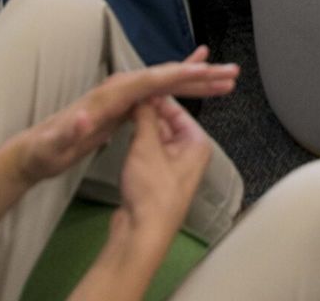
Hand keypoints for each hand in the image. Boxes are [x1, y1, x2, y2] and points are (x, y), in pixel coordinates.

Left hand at [10, 51, 238, 184]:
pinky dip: (181, 86)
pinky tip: (194, 82)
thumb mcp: (55, 146)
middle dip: (200, 74)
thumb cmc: (46, 151)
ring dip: (197, 80)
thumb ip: (70, 132)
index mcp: (111, 95)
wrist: (35, 150)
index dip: (180, 75)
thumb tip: (86, 118)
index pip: (152, 80)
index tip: (209, 72)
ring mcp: (123, 94)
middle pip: (166, 75)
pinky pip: (160, 91)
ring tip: (225, 79)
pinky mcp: (125, 104)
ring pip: (167, 82)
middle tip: (232, 72)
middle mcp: (119, 88)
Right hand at [112, 97, 214, 242]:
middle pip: (168, 123)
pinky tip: (124, 139)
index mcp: (197, 143)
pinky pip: (150, 154)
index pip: (177, 110)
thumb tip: (143, 96)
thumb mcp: (146, 147)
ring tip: (122, 116)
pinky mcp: (159, 180)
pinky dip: (139, 146)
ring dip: (142, 129)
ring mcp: (175, 168)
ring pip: (157, 138)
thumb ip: (145, 118)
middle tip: (125, 100)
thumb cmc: (150, 189)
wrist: (142, 233)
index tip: (136, 87)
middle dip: (148, 113)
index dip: (156, 97)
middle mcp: (191, 153)